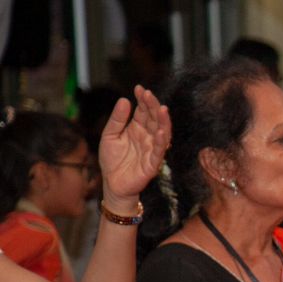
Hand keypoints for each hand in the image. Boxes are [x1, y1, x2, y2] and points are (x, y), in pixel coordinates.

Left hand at [96, 87, 169, 203]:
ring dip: (163, 122)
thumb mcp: (109, 135)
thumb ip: (117, 120)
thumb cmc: (111, 160)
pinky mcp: (152, 164)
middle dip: (153, 107)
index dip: (143, 100)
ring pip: (162, 134)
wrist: (112, 183)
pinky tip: (162, 133)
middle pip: (154, 119)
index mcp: (136, 129)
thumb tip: (124, 100)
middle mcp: (147, 137)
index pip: (143, 112)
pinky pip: (160, 152)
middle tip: (149, 95)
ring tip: (162, 110)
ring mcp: (151, 150)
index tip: (139, 89)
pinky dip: (162, 143)